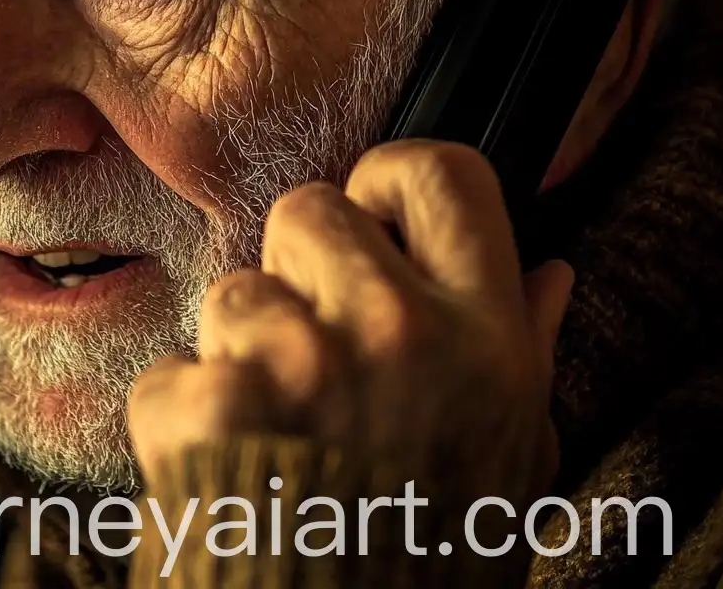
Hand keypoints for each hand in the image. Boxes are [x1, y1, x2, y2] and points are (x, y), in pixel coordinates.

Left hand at [129, 140, 571, 506]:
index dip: (390, 185)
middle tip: (321, 360)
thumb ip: (521, 349)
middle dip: (298, 272)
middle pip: (308, 209)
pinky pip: (174, 363)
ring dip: (240, 352)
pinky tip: (231, 470)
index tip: (375, 225)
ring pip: (232, 288)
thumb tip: (548, 270)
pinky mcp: (205, 401)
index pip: (437, 172)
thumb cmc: (428, 551)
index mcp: (482, 336)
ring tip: (284, 435)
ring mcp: (294, 361)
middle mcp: (394, 331)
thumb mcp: (507, 454)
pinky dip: (187, 417)